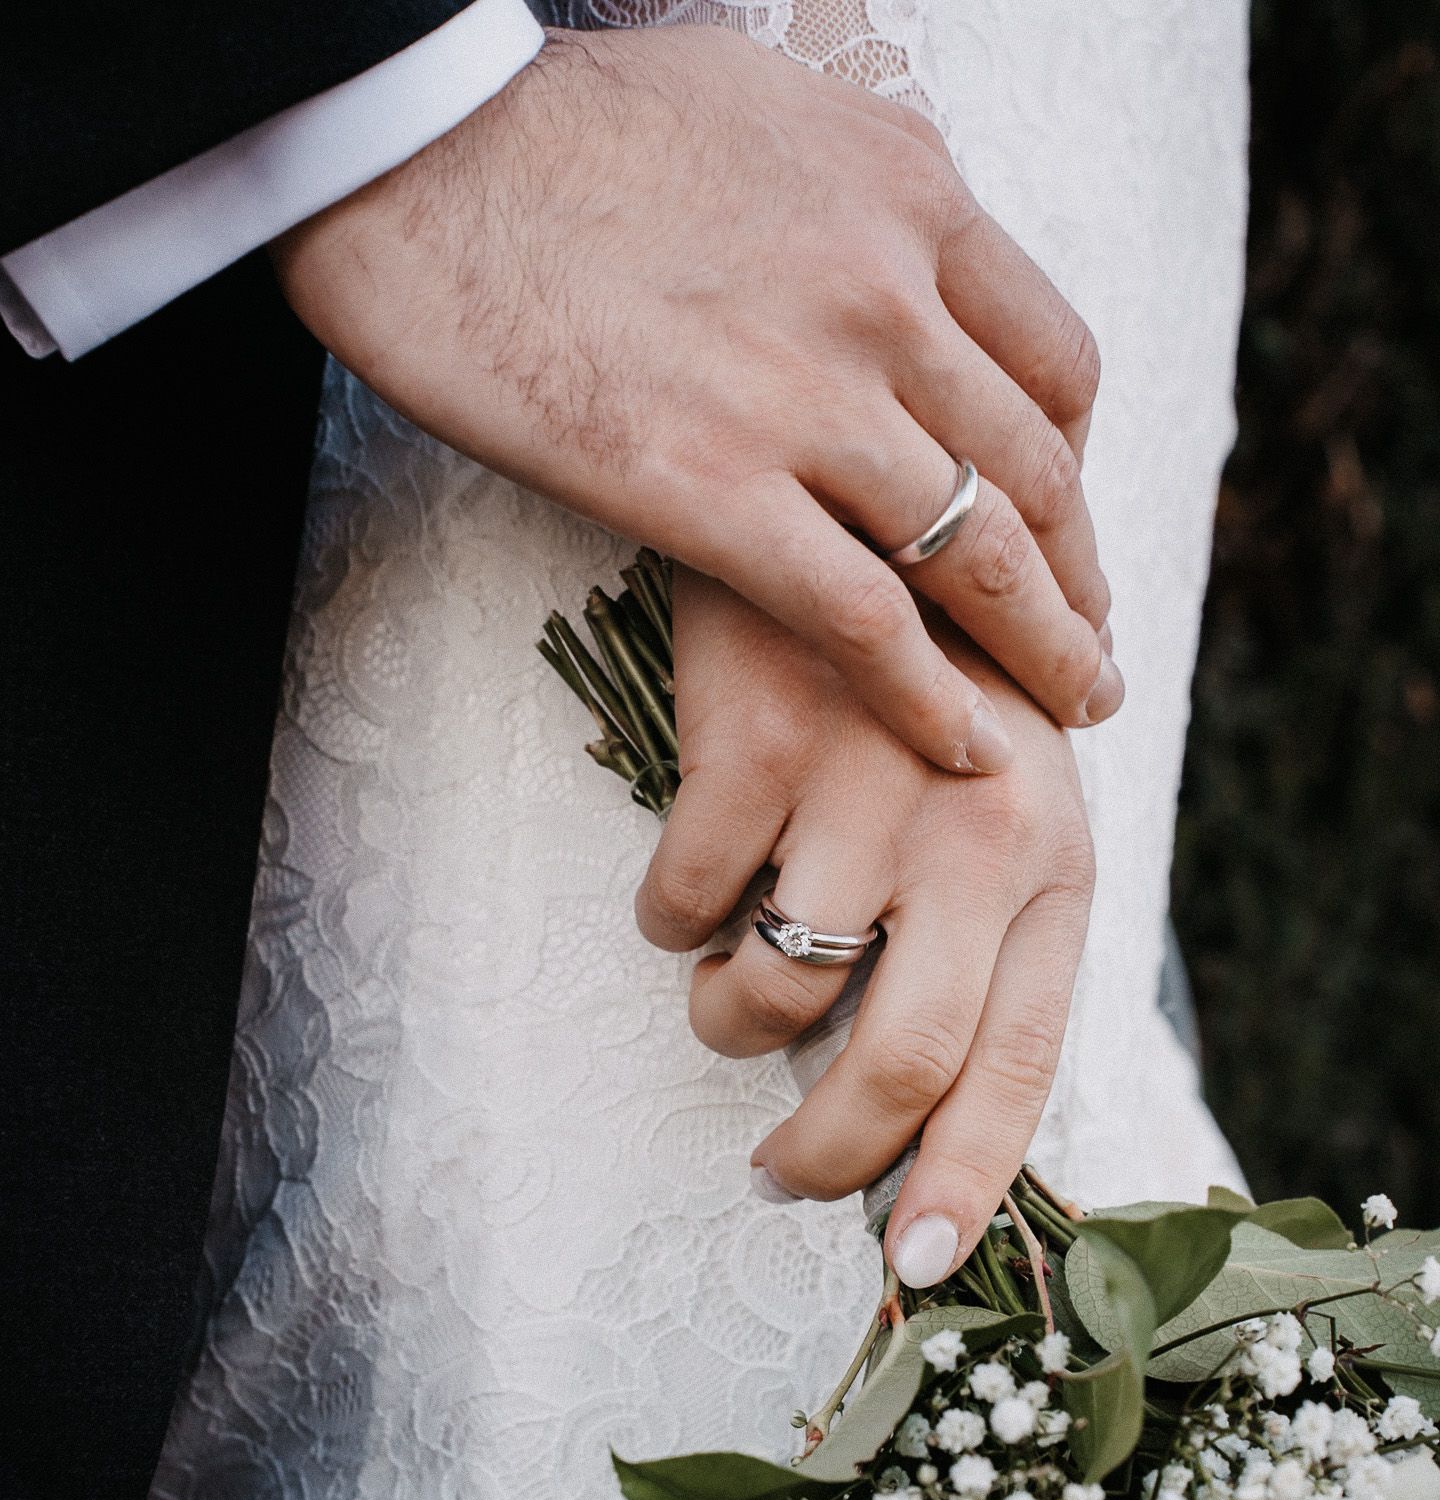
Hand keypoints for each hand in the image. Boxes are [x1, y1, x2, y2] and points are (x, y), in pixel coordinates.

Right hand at [272, 24, 1121, 777]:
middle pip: (1036, 470)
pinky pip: (865, 620)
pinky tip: (970, 748)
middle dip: (1080, 576)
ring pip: (977, 555)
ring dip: (1042, 650)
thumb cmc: (558, 130)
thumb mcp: (761, 105)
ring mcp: (806, 398)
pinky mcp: (713, 492)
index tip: (1062, 523)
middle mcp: (886, 293)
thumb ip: (853, 186)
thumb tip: (887, 233)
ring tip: (1073, 708)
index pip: (1052, 360)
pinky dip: (932, 698)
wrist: (412, 156)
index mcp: (907, 193)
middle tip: (1094, 646)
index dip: (1074, 462)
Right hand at [635, 569, 1095, 1286]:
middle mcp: (974, 832)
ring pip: (768, 992)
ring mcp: (862, 782)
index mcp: (1052, 867)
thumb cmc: (945, 701)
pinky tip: (688, 889)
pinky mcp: (751, 736)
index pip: (1014, 1065)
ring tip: (730, 981)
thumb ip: (984, 953)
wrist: (881, 514)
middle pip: (896, 1063)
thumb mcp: (1011, 819)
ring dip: (727, 1020)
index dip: (962, 1182)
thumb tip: (921, 1134)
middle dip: (823, 1159)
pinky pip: (680, 907)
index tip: (915, 1266)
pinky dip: (667, 925)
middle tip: (777, 1175)